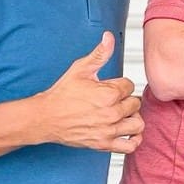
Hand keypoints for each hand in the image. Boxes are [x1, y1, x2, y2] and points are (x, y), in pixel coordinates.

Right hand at [38, 32, 143, 152]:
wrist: (46, 117)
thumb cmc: (61, 95)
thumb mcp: (80, 69)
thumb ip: (99, 54)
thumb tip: (108, 37)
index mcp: (108, 94)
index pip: (130, 85)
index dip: (121, 85)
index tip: (110, 87)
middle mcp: (111, 113)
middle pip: (136, 104)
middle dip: (127, 100)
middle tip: (114, 100)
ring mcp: (109, 130)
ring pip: (138, 124)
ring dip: (133, 118)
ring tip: (123, 114)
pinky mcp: (104, 144)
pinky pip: (130, 146)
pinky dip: (134, 140)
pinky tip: (127, 131)